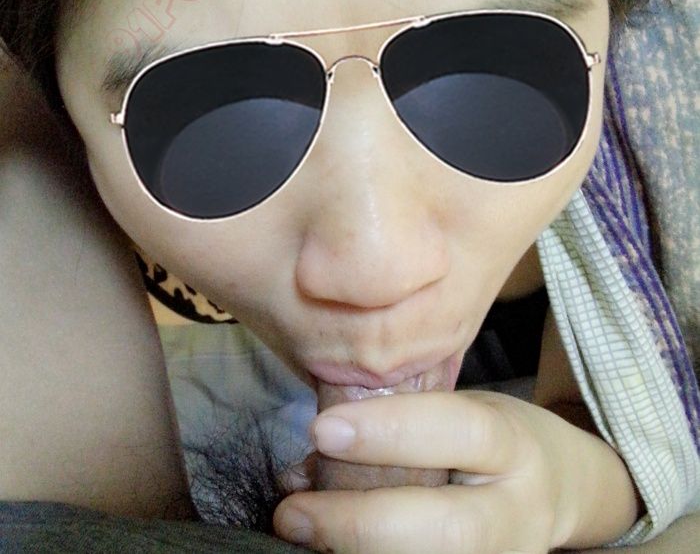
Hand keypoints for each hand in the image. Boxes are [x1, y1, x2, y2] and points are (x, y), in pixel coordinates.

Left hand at [273, 389, 580, 552]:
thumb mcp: (463, 410)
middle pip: (446, 529)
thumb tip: (305, 466)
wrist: (558, 488)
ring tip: (303, 538)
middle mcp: (517, 514)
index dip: (391, 431)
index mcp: (513, 446)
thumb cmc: (493, 439)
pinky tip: (331, 553)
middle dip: (360, 523)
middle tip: (293, 512)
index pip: (459, 432)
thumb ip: (398, 429)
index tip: (323, 429)